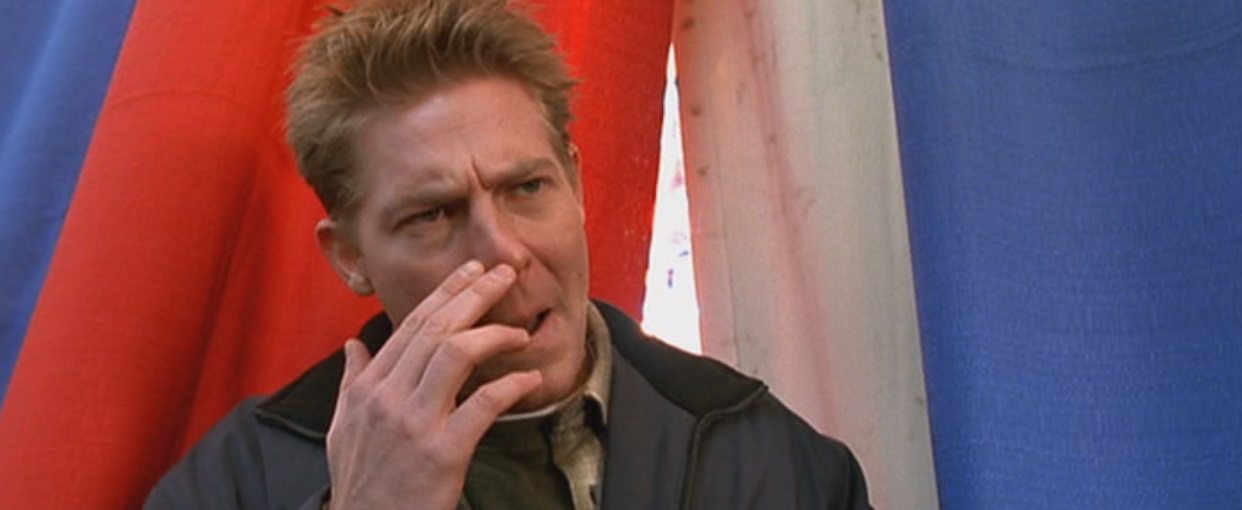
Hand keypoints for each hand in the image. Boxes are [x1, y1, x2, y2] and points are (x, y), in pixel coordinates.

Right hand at [324, 261, 542, 509]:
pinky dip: (510, 386)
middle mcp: (388, 398)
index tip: (470, 272)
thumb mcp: (343, 426)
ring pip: (455, 355)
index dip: (445, 294)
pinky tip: (530, 378)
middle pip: (436, 329)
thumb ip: (352, 381)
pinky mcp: (442, 453)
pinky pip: (482, 406)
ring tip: (520, 332)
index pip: (411, 325)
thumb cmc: (360, 479)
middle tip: (503, 275)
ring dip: (493, 335)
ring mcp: (414, 424)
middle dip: (474, 295)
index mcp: (368, 387)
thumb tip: (354, 346)